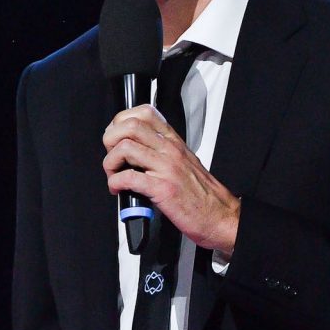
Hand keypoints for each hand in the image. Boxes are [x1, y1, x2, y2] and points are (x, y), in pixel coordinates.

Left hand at [103, 106, 240, 253]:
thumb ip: (161, 152)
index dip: (121, 122)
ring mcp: (167, 168)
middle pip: (129, 126)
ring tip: (113, 175)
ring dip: (110, 163)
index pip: (144, 113)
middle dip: (110, 140)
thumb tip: (134, 150)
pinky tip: (119, 190)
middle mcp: (170, 150)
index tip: (116, 138)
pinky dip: (115, 183)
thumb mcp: (183, 162)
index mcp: (173, 142)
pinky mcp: (163, 189)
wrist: (220, 215)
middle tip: (112, 157)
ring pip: (125, 148)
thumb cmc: (200, 193)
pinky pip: (129, 177)